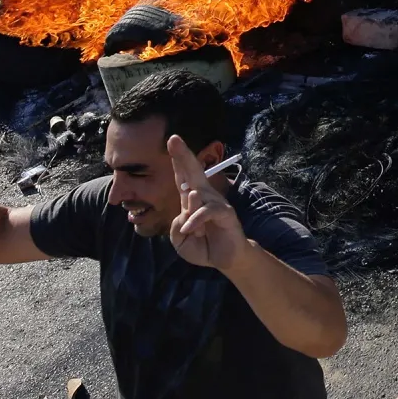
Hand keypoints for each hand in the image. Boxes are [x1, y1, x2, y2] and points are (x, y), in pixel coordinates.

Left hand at [167, 135, 246, 272]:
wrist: (224, 259)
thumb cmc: (202, 246)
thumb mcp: (179, 239)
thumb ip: (176, 225)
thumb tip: (186, 211)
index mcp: (191, 199)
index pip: (183, 176)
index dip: (178, 160)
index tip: (172, 140)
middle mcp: (204, 196)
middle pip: (193, 172)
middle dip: (183, 155)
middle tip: (173, 139)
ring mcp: (216, 202)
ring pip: (196, 196)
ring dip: (189, 214)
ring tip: (190, 232)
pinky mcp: (225, 212)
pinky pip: (207, 210)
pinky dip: (195, 220)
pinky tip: (190, 229)